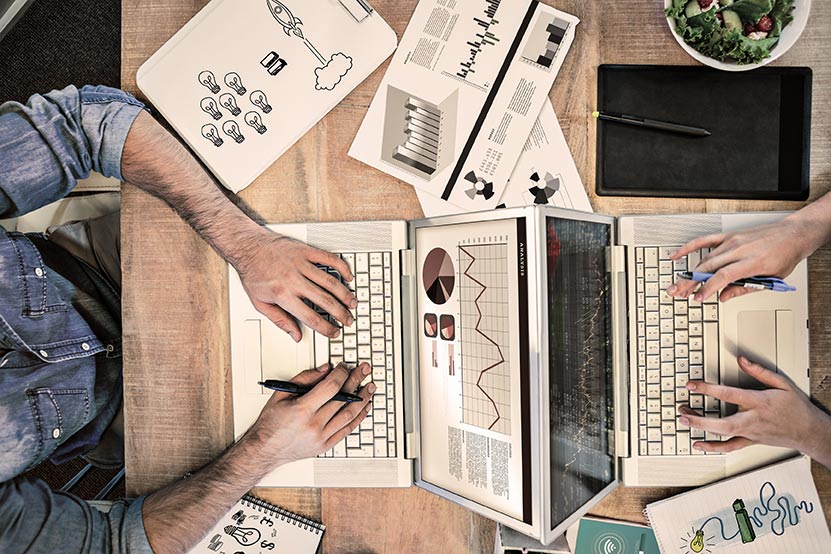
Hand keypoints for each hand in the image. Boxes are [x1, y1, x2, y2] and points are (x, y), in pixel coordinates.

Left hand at [236, 231, 356, 340]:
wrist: (248, 246)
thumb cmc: (252, 273)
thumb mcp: (260, 303)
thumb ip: (280, 320)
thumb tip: (295, 335)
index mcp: (283, 294)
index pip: (310, 317)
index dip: (325, 328)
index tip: (334, 332)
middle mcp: (294, 280)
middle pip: (325, 301)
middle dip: (341, 313)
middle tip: (348, 320)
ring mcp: (301, 264)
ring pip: (330, 282)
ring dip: (345, 294)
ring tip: (353, 303)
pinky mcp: (305, 251)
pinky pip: (329, 259)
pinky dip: (342, 268)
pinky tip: (348, 276)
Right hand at [248, 362, 373, 466]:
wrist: (265, 450)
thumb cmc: (271, 423)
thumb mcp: (282, 394)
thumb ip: (305, 378)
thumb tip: (326, 369)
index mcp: (302, 410)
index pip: (331, 387)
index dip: (342, 373)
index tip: (344, 366)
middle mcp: (314, 425)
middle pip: (344, 399)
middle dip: (356, 381)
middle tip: (364, 370)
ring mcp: (321, 437)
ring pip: (350, 415)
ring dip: (363, 399)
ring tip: (369, 387)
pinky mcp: (326, 445)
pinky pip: (348, 429)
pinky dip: (359, 417)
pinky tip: (365, 407)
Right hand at [666, 217, 811, 301]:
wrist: (792, 235)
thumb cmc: (784, 256)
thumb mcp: (771, 279)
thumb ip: (744, 289)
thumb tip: (724, 297)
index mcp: (752, 262)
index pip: (724, 276)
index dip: (708, 287)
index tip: (698, 297)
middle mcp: (740, 249)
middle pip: (708, 267)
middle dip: (690, 281)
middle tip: (678, 292)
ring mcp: (732, 241)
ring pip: (705, 258)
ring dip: (689, 272)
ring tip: (678, 284)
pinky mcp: (728, 236)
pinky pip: (704, 240)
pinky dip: (688, 247)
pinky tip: (676, 255)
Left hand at [677, 357, 830, 464]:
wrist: (809, 431)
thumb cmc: (796, 407)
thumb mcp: (782, 383)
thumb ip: (759, 371)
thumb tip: (741, 360)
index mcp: (759, 402)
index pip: (728, 394)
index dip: (707, 389)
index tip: (691, 385)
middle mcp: (753, 420)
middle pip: (722, 422)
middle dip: (699, 418)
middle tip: (681, 411)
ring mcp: (751, 433)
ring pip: (723, 435)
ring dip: (701, 428)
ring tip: (684, 419)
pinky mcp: (751, 441)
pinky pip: (730, 447)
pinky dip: (713, 447)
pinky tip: (699, 444)